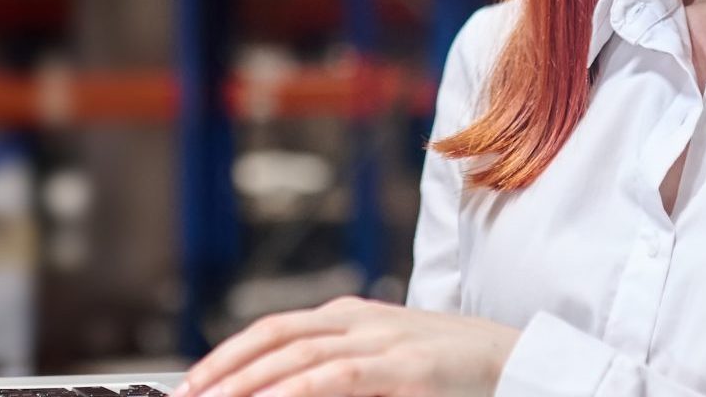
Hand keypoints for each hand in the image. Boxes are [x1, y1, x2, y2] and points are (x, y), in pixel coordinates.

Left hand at [172, 296, 521, 396]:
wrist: (519, 361)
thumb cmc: (453, 371)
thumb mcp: (388, 368)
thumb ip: (342, 377)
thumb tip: (290, 391)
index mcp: (351, 316)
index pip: (274, 329)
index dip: (229, 354)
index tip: (193, 383)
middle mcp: (359, 320)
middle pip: (274, 336)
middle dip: (223, 368)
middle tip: (186, 396)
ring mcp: (383, 339)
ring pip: (297, 353)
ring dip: (248, 380)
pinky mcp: (405, 367)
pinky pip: (338, 376)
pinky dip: (297, 388)